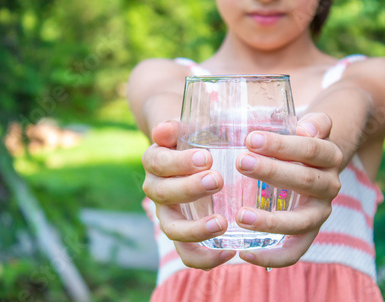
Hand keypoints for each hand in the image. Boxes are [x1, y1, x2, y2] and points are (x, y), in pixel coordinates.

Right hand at [142, 120, 236, 268]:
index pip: (158, 162)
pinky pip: (188, 253)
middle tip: (218, 180)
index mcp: (155, 161)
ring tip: (222, 223)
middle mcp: (157, 189)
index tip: (206, 157)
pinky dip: (205, 257)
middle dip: (189, 189)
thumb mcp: (187, 126)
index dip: (179, 163)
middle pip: (163, 195)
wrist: (195, 153)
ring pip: (172, 229)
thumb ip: (175, 126)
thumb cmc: (194, 137)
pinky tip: (228, 252)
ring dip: (195, 229)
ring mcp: (169, 214)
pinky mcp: (184, 234)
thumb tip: (164, 130)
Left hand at [235, 112, 342, 266]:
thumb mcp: (312, 127)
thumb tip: (307, 128)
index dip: (281, 145)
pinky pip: (294, 251)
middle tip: (241, 162)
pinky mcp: (307, 233)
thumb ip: (316, 122)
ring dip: (271, 221)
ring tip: (241, 216)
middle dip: (271, 172)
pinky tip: (245, 253)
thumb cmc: (302, 143)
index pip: (310, 149)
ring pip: (300, 222)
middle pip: (304, 181)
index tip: (250, 139)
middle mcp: (329, 186)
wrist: (318, 164)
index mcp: (329, 157)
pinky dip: (272, 257)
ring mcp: (319, 213)